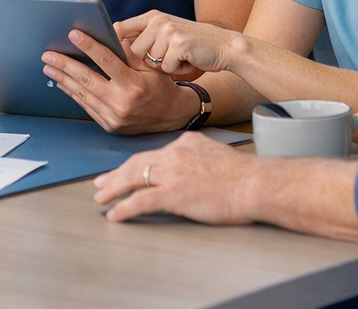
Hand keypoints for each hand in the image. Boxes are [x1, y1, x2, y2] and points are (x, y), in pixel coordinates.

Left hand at [41, 29, 201, 132]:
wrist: (172, 116)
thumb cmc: (160, 86)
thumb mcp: (150, 67)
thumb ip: (128, 53)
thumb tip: (106, 36)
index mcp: (134, 86)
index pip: (106, 62)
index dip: (89, 46)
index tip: (74, 35)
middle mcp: (122, 103)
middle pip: (87, 79)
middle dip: (65, 65)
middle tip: (48, 54)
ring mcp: (114, 117)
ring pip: (82, 94)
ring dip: (63, 79)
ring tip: (49, 67)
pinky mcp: (109, 125)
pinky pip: (86, 106)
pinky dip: (72, 93)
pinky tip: (62, 83)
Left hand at [93, 133, 256, 222]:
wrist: (256, 184)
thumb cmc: (246, 176)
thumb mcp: (216, 155)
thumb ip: (198, 158)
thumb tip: (190, 170)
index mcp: (186, 143)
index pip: (153, 154)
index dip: (135, 164)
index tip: (124, 171)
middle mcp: (174, 153)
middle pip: (136, 163)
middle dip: (116, 174)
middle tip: (101, 184)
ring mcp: (172, 173)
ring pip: (133, 178)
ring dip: (113, 189)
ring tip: (101, 199)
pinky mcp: (173, 193)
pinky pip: (140, 201)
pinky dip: (124, 208)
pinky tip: (116, 215)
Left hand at [120, 10, 239, 77]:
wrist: (224, 46)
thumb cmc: (192, 45)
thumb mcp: (167, 33)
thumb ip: (144, 36)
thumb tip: (115, 49)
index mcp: (152, 17)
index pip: (121, 28)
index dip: (114, 44)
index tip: (111, 55)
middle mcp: (159, 21)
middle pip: (133, 51)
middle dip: (147, 62)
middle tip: (166, 58)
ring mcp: (169, 31)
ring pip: (150, 61)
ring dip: (164, 66)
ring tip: (179, 58)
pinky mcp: (179, 44)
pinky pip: (166, 67)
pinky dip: (176, 70)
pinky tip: (187, 63)